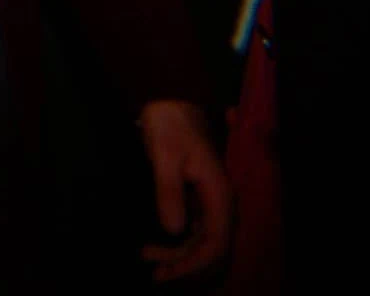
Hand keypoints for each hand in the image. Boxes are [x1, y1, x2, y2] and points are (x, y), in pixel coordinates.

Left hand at [137, 98, 233, 281]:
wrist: (168, 97)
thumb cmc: (167, 124)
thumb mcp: (163, 156)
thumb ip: (169, 192)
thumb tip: (174, 231)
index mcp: (219, 195)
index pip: (216, 243)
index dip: (195, 263)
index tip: (169, 272)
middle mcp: (220, 202)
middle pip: (211, 248)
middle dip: (185, 264)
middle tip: (154, 273)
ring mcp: (211, 200)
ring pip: (202, 240)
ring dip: (180, 254)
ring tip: (149, 260)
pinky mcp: (199, 197)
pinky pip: (195, 228)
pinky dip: (178, 240)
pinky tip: (158, 244)